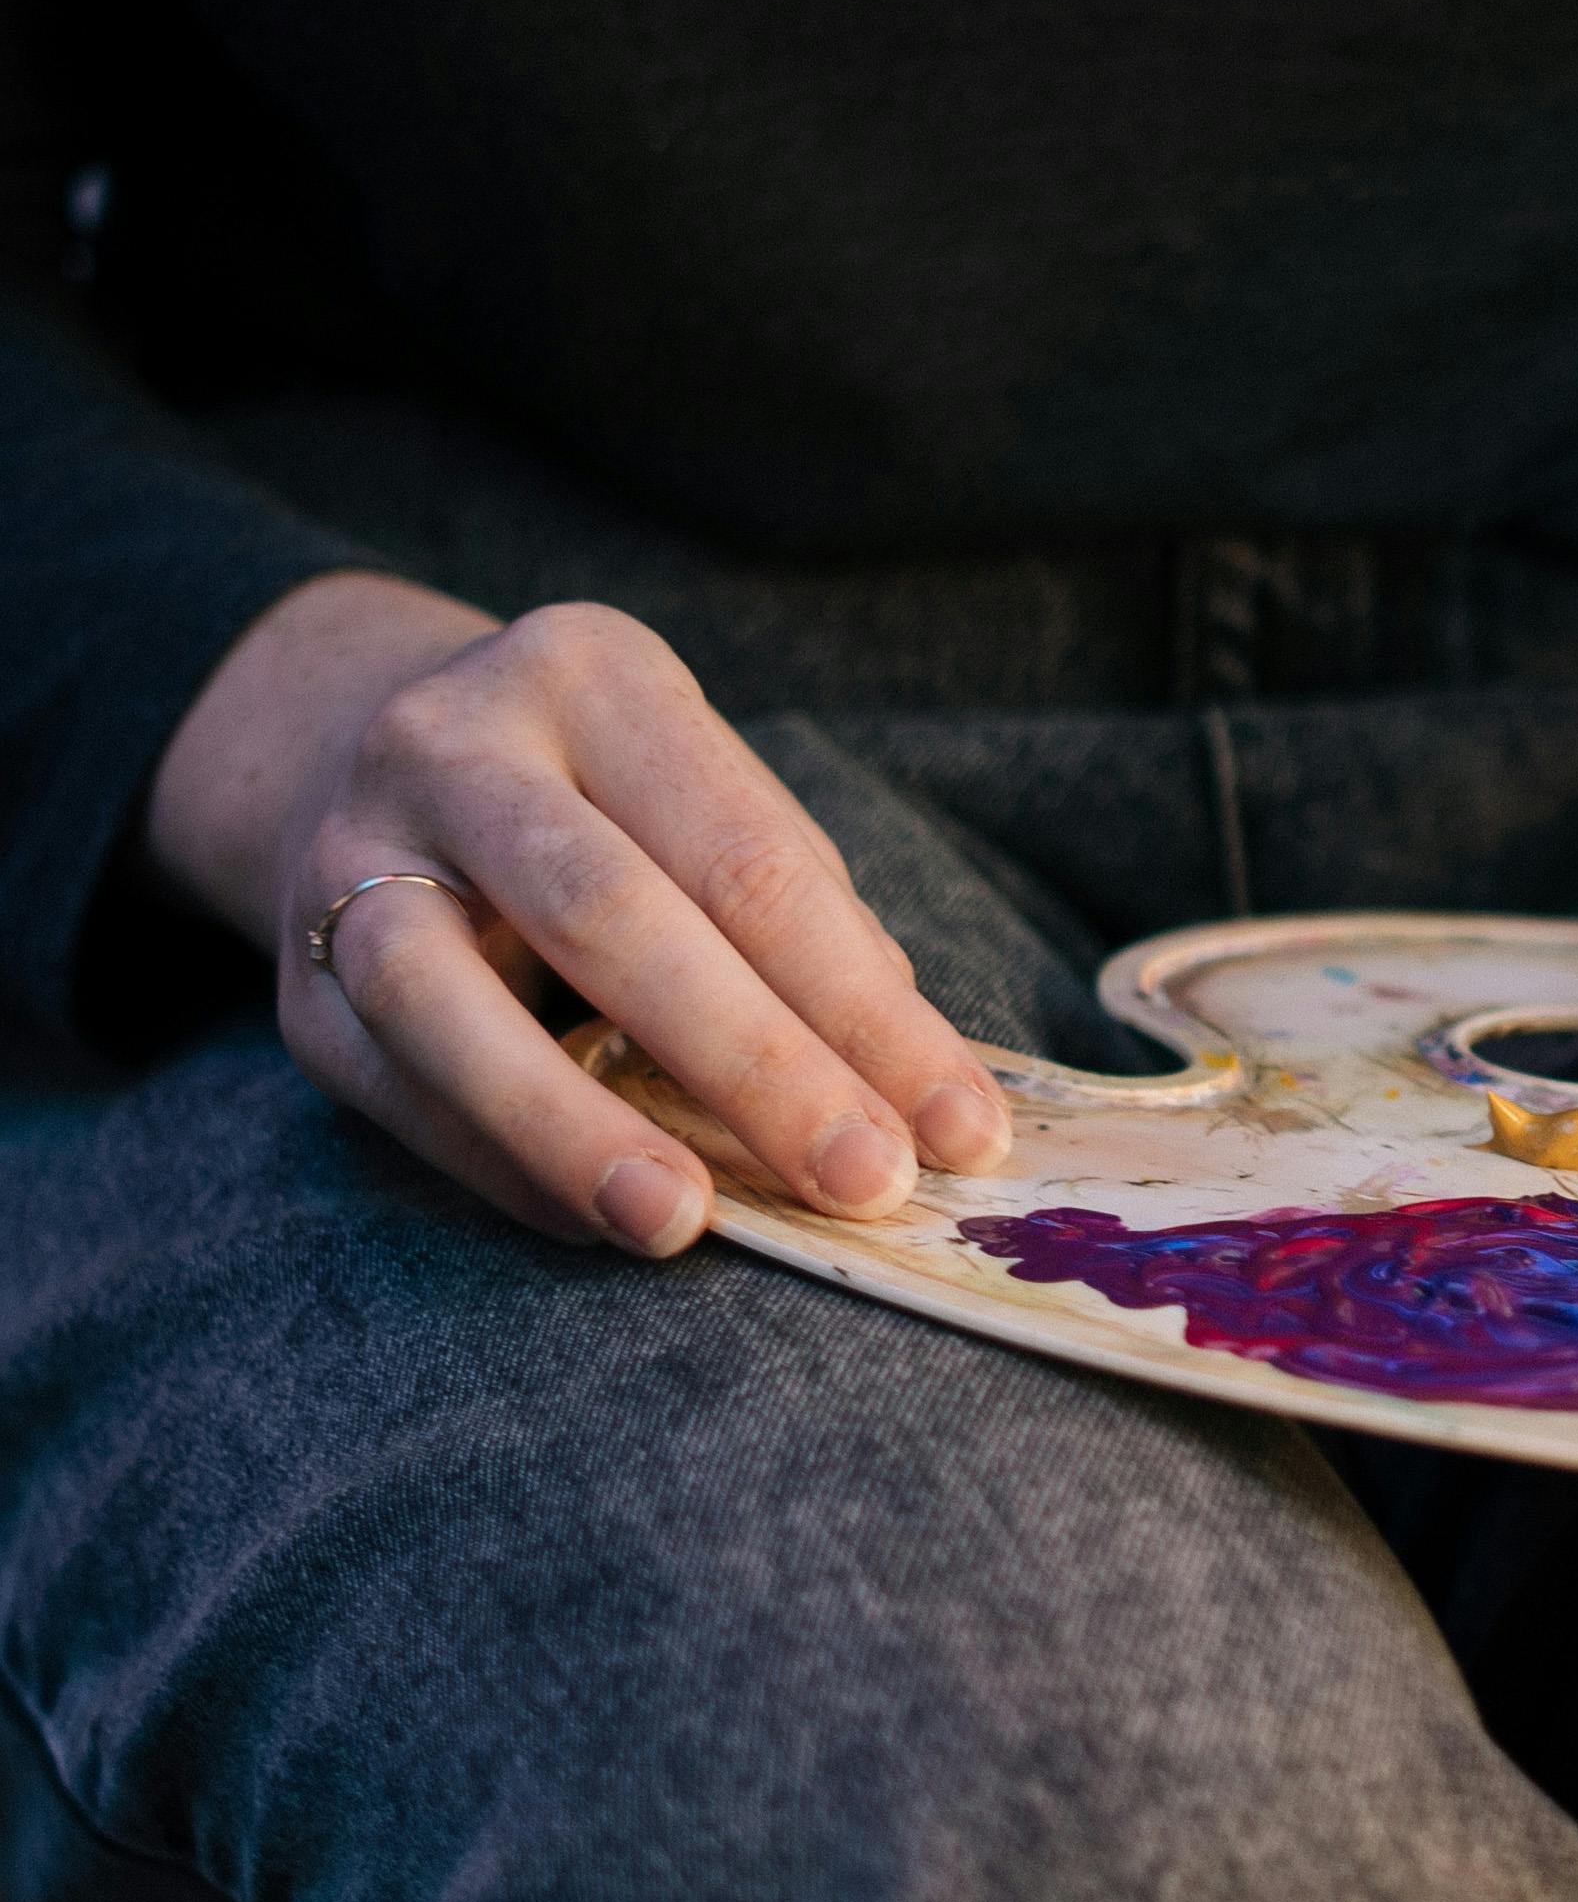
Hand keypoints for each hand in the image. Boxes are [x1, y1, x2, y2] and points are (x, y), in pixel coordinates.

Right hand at [146, 574, 1011, 1253]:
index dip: (865, 1007)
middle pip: (610, 912)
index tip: (960, 1125)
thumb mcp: (710, 808)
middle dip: (754, 1061)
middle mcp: (454, 743)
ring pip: (445, 1000)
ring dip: (575, 1127)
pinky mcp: (294, 982)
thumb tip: (907, 1079)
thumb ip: (806, 926)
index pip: (751, 860)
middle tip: (865, 1179)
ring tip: (684, 1223)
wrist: (368, 761)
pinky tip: (597, 1223)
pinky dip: (506, 1164)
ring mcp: (349, 854)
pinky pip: (400, 1088)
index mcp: (596, 678)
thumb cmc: (610, 809)